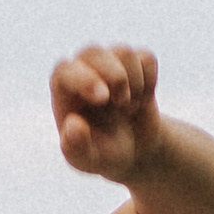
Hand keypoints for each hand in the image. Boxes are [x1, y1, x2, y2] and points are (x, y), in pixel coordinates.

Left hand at [52, 43, 166, 184]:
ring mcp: (109, 62)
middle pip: (95, 53)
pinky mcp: (134, 62)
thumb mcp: (87, 161)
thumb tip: (74, 123)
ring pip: (124, 53)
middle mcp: (84, 70)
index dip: (84, 79)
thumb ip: (76, 147)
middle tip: (122, 104)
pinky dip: (150, 82)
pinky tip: (141, 99)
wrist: (135, 151)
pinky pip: (146, 58)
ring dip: (134, 84)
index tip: (103, 98)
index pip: (64, 70)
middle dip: (114, 77)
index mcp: (64, 90)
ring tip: (128, 107)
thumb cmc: (103, 154)